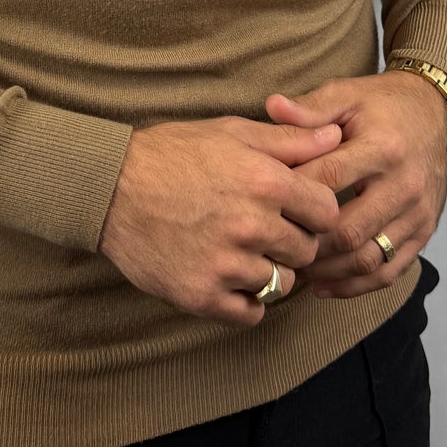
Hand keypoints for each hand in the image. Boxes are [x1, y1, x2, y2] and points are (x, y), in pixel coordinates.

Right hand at [99, 114, 344, 327]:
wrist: (110, 187)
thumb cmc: (172, 153)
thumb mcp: (231, 132)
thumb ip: (289, 139)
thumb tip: (336, 137)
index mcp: (265, 183)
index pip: (327, 212)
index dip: (315, 209)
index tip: (295, 207)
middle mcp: (252, 226)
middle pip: (307, 250)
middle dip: (293, 240)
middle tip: (267, 229)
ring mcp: (226, 265)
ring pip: (281, 284)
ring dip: (269, 271)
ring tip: (243, 250)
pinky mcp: (202, 296)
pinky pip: (251, 314)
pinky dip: (246, 301)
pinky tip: (230, 277)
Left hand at [265, 73, 446, 298]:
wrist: (436, 113)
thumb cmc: (384, 104)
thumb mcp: (349, 94)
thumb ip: (311, 107)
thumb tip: (271, 107)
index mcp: (383, 148)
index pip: (330, 177)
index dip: (294, 193)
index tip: (264, 201)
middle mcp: (404, 185)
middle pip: (348, 230)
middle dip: (307, 243)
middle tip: (274, 246)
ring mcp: (417, 214)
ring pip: (367, 259)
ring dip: (327, 271)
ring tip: (293, 268)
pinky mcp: (424, 233)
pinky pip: (388, 271)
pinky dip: (354, 286)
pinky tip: (323, 285)